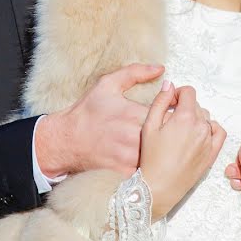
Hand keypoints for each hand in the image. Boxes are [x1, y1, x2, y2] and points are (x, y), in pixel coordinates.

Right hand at [36, 63, 161, 177]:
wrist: (67, 141)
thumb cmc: (88, 112)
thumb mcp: (108, 84)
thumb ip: (135, 73)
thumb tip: (160, 68)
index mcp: (134, 114)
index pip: (169, 112)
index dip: (173, 110)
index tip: (171, 109)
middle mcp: (135, 136)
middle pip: (168, 134)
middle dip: (172, 129)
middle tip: (171, 126)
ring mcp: (130, 156)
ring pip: (160, 152)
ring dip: (164, 147)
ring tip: (163, 142)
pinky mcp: (126, 171)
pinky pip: (148, 167)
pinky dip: (152, 162)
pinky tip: (150, 156)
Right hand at [140, 83, 225, 220]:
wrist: (159, 187)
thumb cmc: (150, 157)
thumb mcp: (149, 126)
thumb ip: (160, 101)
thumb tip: (169, 84)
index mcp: (185, 117)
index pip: (189, 92)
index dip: (177, 94)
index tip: (169, 103)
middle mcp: (201, 126)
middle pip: (197, 105)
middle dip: (184, 108)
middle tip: (170, 120)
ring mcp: (209, 140)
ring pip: (206, 118)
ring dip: (195, 119)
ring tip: (181, 131)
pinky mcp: (212, 153)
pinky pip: (219, 132)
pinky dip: (211, 128)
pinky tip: (199, 133)